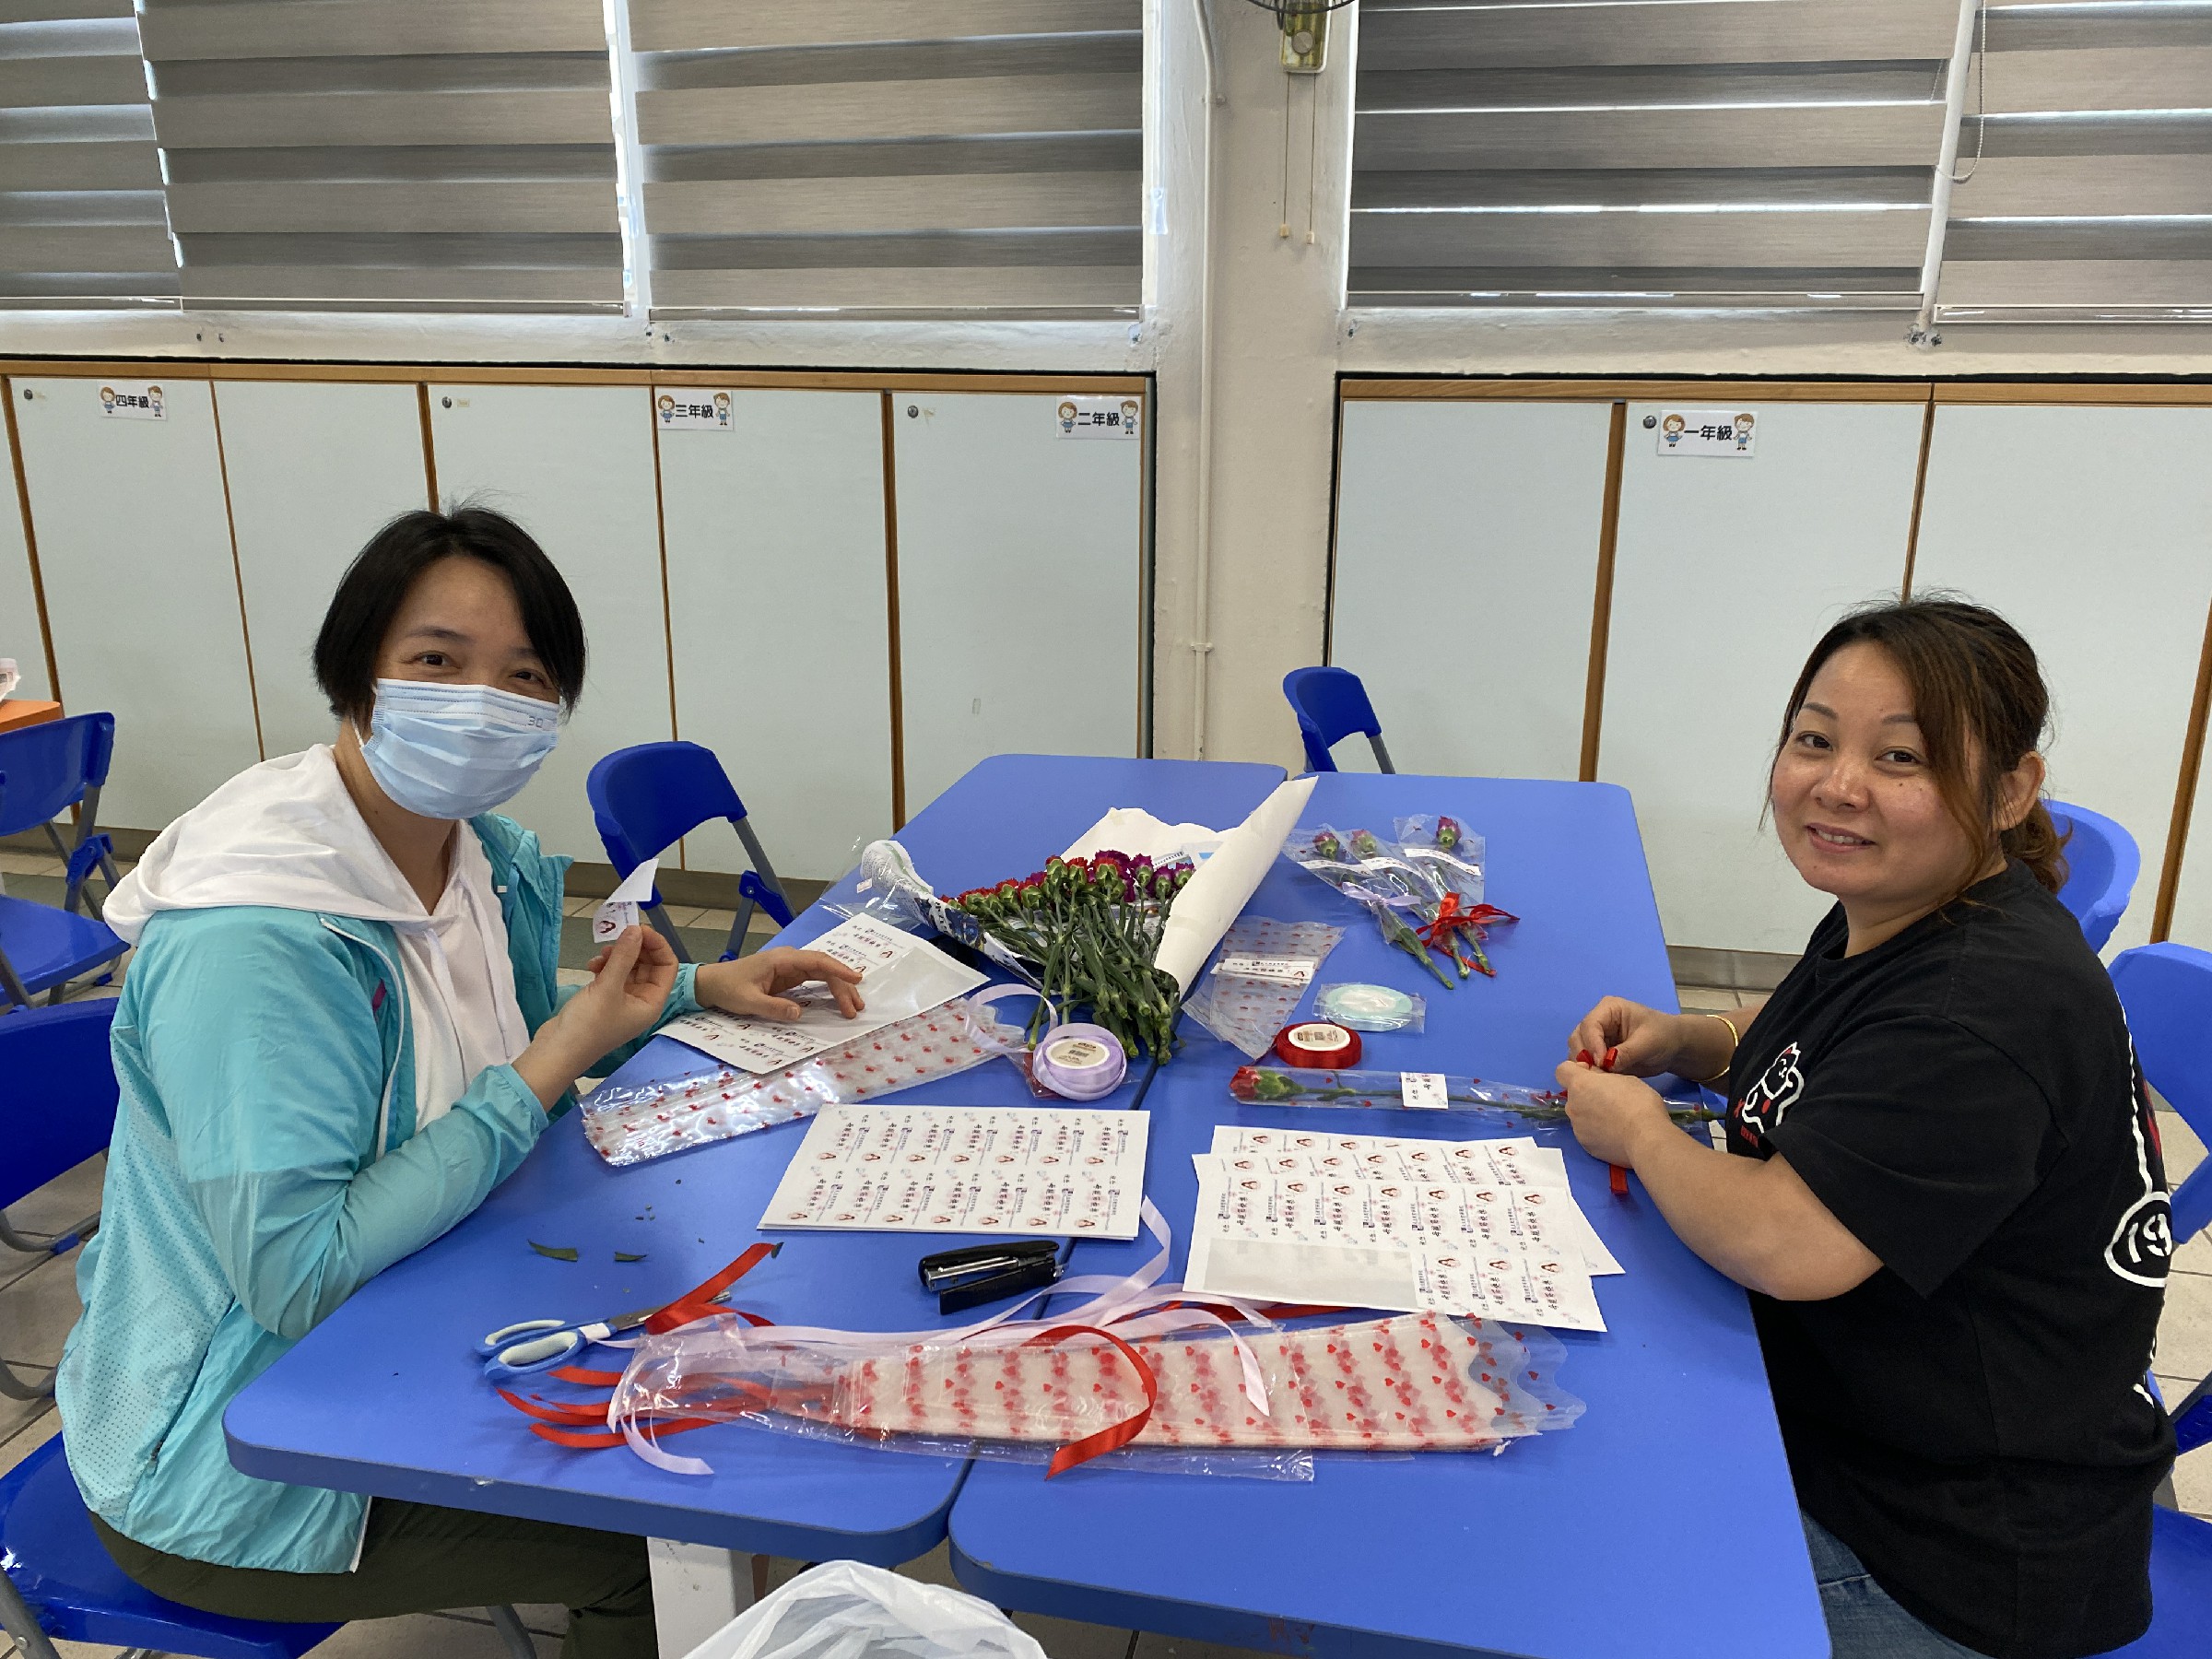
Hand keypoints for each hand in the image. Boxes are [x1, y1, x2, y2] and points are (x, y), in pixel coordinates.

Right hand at [514, 925, 678, 1109]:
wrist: (556, 1051)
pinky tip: (591, 965)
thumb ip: (624, 956)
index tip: (638, 928)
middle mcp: (641, 1002)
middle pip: (648, 965)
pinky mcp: (604, 1000)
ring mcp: (622, 1001)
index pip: (667, 966)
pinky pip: (612, 975)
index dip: (657, 945)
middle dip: (635, 949)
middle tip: (618, 935)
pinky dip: (605, 967)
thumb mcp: (607, 987)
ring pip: (628, 968)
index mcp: (651, 1003)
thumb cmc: (587, 1024)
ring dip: (617, 957)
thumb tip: (636, 930)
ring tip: (601, 954)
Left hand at [695, 947, 865, 1022]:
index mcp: (782, 959)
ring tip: (853, 1006)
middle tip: (856, 1008)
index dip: (838, 970)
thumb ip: (773, 1007)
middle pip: (824, 968)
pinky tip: (839, 998)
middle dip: (843, 986)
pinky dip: (828, 988)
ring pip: (822, 973)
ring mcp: (790, 967)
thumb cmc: (728, 988)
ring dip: (839, 987)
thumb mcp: (748, 1001)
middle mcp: (790, 959)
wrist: (711, 983)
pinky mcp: (789, 976)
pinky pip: (814, 979)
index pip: (817, 962)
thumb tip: (799, 1014)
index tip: (856, 980)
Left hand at [1554, 1058, 1673, 1169]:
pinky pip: (1587, 1133)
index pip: (1562, 1070)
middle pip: (1574, 1096)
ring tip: (1616, 1120)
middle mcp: (1573, 1106)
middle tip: (1610, 1099)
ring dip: (1592, 1114)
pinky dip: (1597, 1132)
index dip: (1576, 1070)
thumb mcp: (1624, 1079)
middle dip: (1587, 1095)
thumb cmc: (1639, 1103)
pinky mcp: (1586, 1146)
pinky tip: (1616, 1133)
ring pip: (1580, 1116)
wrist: (1646, 1137)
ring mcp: (1577, 1128)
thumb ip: (1602, 1077)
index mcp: (1580, 1085)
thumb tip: (1595, 1078)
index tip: (1591, 1074)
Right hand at [1566, 997, 1688, 1077]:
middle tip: (1597, 1073)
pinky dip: (1590, 1072)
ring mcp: (1597, 1038)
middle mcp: (1598, 1022)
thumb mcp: (1648, 1043)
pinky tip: (1600, 1081)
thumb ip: (1627, 1053)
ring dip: (1585, 1065)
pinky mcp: (1599, 1053)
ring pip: (1578, 1051)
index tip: (1602, 1063)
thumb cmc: (1663, 1036)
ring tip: (1600, 1078)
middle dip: (1584, 1056)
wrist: (1673, 1047)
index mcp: (1608, 1009)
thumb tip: (1606, 1065)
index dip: (1592, 1044)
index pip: (1590, 1025)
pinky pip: (1586, 1063)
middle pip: (1578, 1038)